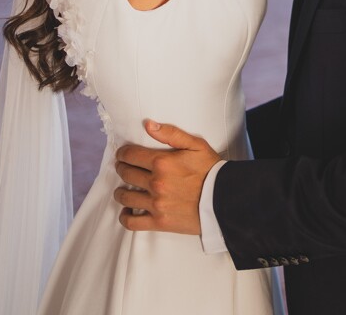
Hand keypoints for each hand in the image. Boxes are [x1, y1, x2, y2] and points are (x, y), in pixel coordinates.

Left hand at [113, 119, 219, 235]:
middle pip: (126, 174)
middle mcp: (155, 183)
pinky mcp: (159, 221)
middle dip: (121, 168)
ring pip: (125, 197)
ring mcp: (156, 204)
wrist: (224, 199)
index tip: (122, 154)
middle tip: (122, 168)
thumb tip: (148, 124)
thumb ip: (171, 133)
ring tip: (123, 189)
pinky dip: (125, 216)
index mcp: (162, 162)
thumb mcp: (196, 145)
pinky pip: (132, 222)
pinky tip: (127, 211)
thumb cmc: (211, 169)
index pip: (130, 155)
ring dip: (121, 192)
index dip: (123, 153)